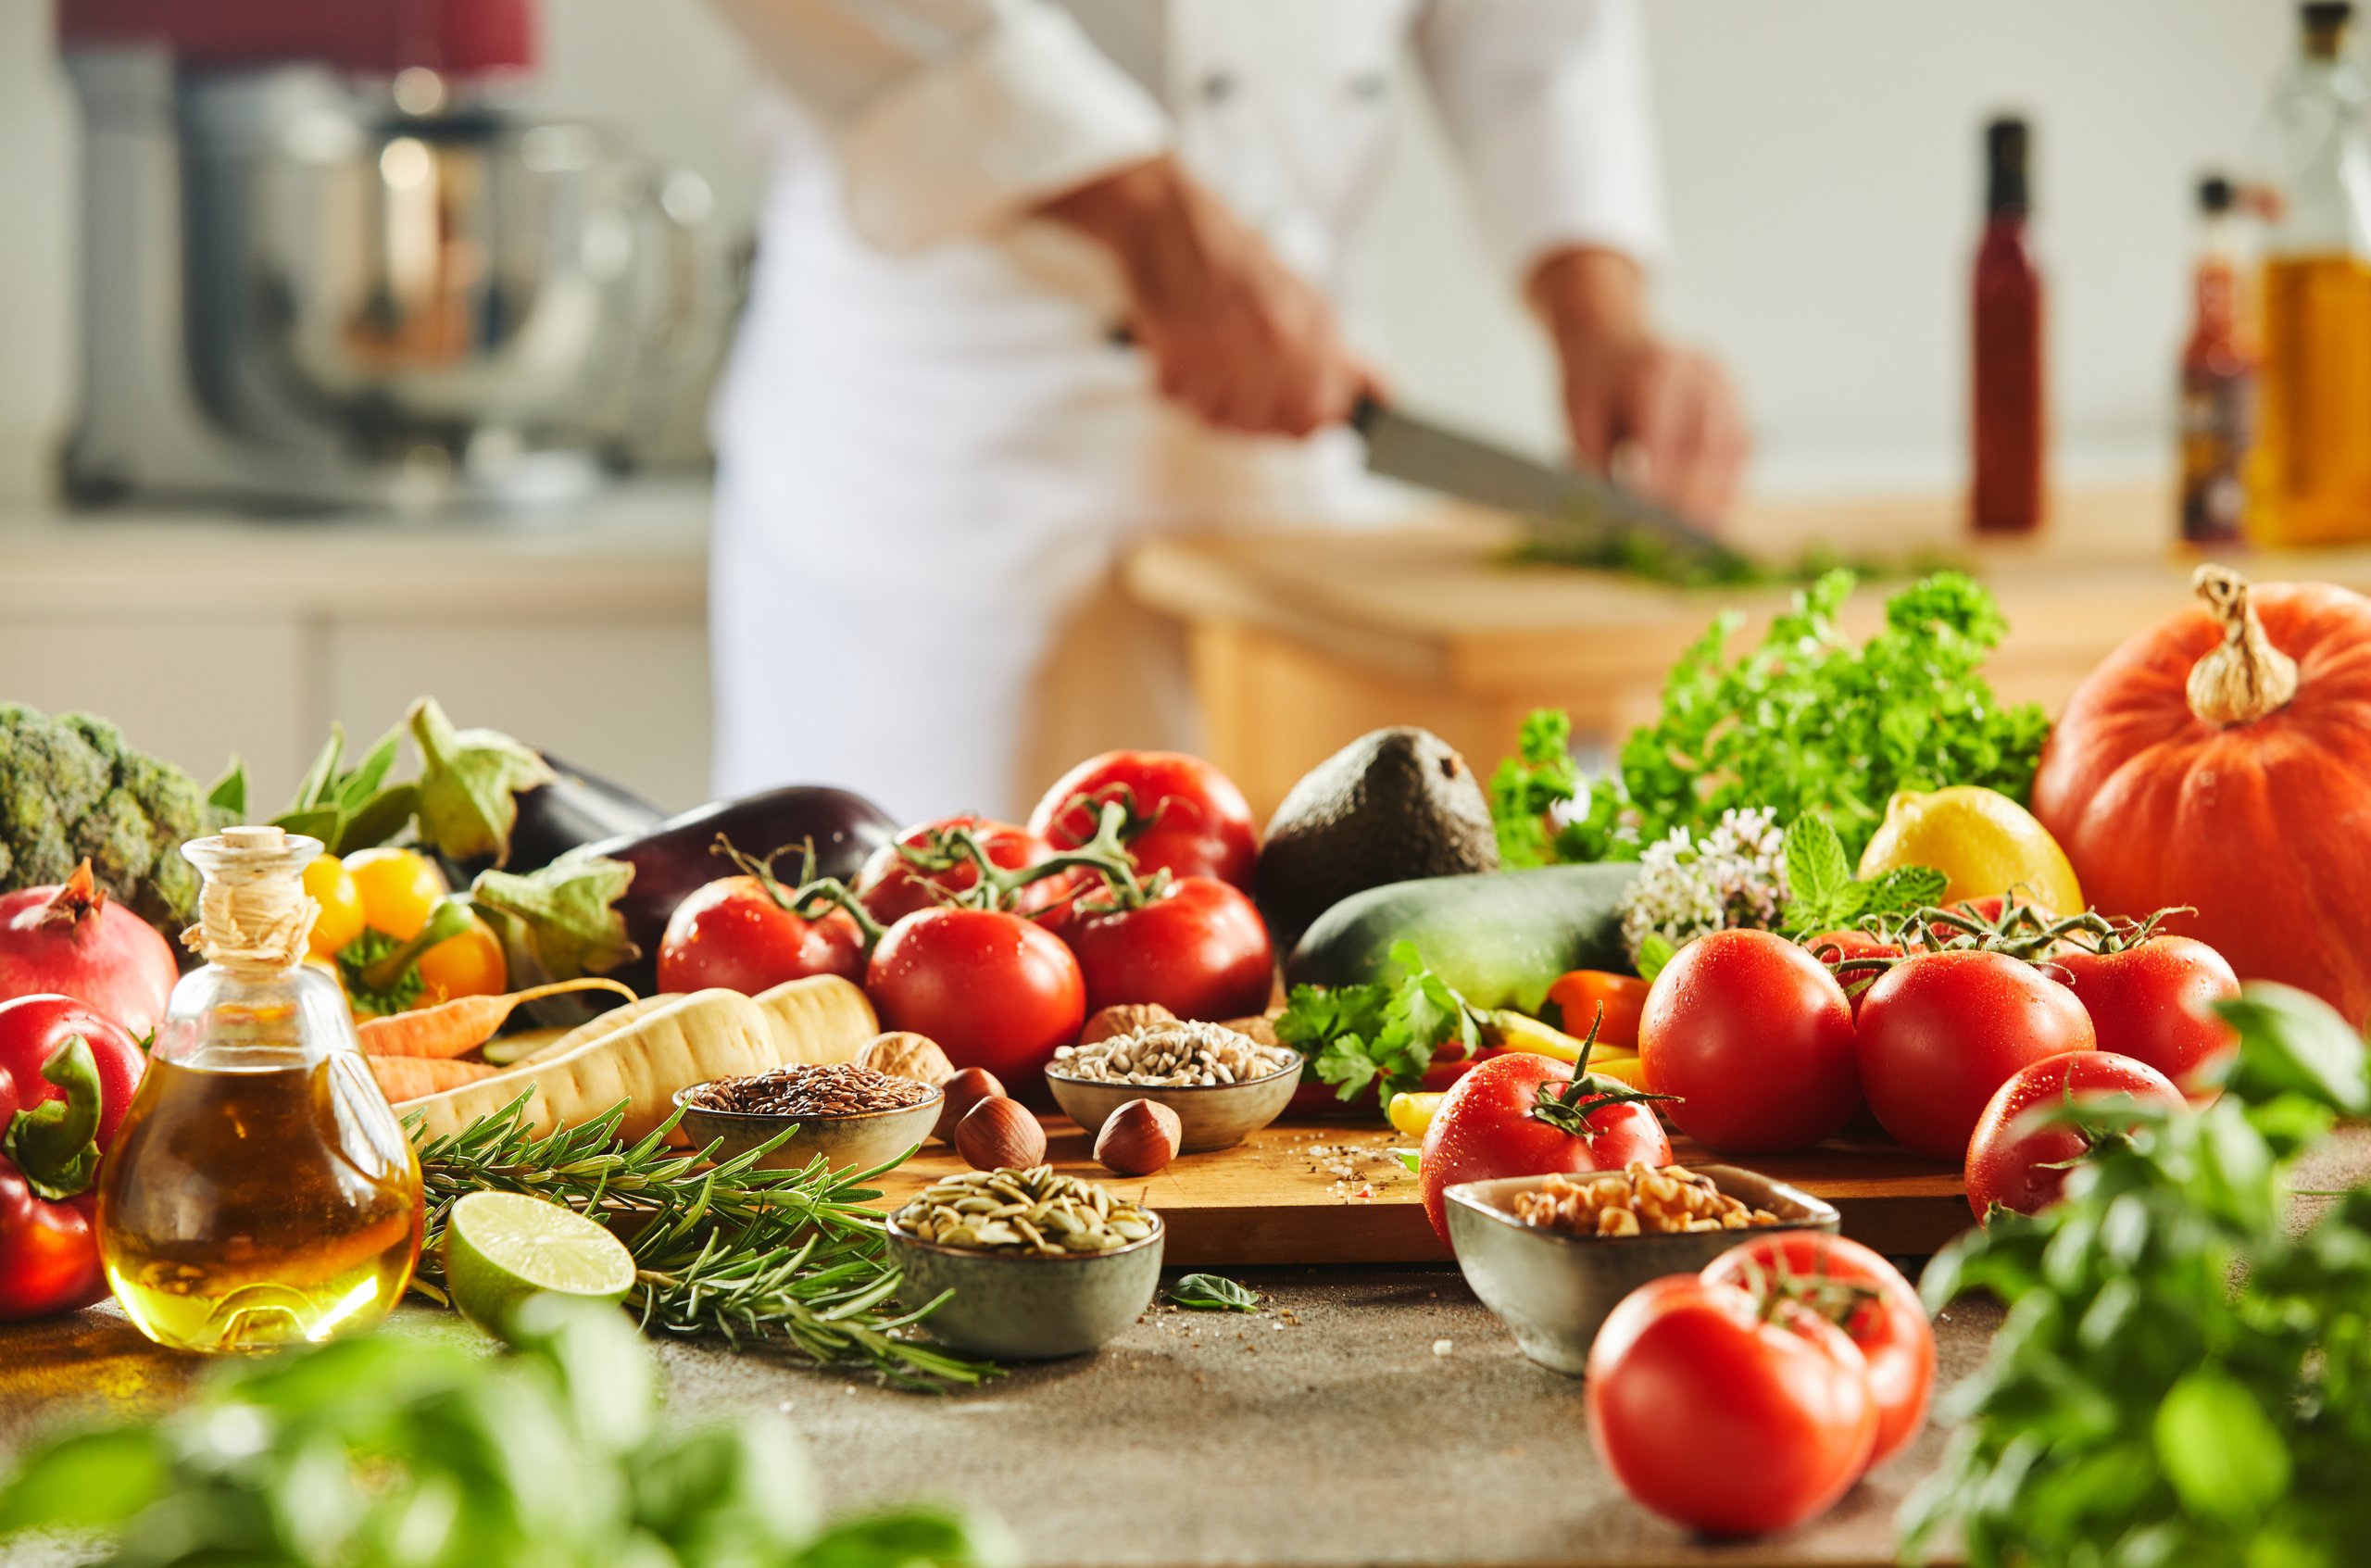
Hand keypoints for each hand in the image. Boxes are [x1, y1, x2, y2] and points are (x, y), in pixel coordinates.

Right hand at [1041, 156, 1370, 437]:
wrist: (1169, 219)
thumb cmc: (1235, 256)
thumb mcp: (1304, 297)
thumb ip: (1343, 355)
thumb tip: (1384, 393)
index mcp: (1310, 327)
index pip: (1315, 417)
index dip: (1296, 420)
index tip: (1281, 410)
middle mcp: (1272, 337)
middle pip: (1260, 425)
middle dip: (1244, 410)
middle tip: (1230, 378)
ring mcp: (1225, 345)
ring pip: (1216, 417)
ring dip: (1206, 396)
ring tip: (1204, 357)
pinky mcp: (1176, 348)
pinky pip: (1176, 397)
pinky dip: (1172, 379)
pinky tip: (1179, 346)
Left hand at [1531, 247, 1747, 525]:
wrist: (1614, 335)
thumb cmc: (1593, 380)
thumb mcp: (1578, 416)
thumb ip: (1595, 461)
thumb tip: (1612, 515)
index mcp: (1657, 369)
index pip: (1665, 437)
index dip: (1660, 486)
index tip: (1647, 526)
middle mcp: (1702, 373)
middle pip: (1706, 447)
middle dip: (1691, 501)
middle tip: (1675, 545)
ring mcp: (1726, 387)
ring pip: (1732, 454)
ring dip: (1717, 501)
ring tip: (1697, 543)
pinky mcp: (1738, 403)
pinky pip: (1740, 453)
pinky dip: (1727, 488)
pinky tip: (1710, 520)